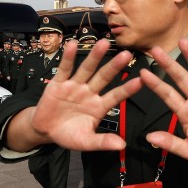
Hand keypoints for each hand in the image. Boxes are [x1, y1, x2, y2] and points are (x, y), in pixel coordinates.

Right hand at [26, 40, 143, 150]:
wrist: (45, 131)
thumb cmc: (69, 135)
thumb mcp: (86, 142)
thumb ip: (102, 142)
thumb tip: (122, 145)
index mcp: (99, 106)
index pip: (116, 96)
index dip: (128, 89)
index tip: (142, 80)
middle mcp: (90, 92)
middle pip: (103, 77)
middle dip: (114, 66)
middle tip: (127, 54)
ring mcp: (75, 86)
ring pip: (87, 69)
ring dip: (95, 56)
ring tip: (104, 42)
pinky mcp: (59, 83)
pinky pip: (65, 69)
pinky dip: (68, 57)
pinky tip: (73, 44)